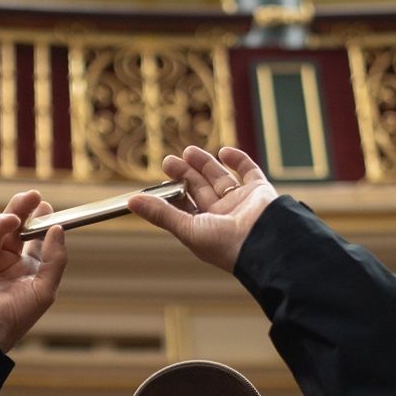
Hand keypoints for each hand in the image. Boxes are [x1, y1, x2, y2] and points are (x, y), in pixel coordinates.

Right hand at [0, 188, 67, 351]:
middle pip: (14, 225)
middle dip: (22, 208)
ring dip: (1, 220)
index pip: (33, 236)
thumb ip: (54, 259)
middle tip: (32, 196)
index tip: (46, 206)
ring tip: (12, 221)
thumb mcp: (44, 289)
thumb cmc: (14, 316)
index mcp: (24, 266)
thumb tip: (58, 228)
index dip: (40, 220)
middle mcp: (4, 259)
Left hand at [129, 145, 277, 272]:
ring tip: (189, 151)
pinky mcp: (259, 192)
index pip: (185, 207)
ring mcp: (242, 203)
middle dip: (185, 174)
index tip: (161, 179)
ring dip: (205, 164)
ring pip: (220, 178)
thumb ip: (161, 213)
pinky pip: (248, 172)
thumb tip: (130, 202)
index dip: (173, 193)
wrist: (265, 244)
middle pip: (200, 190)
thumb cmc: (225, 244)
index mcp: (206, 229)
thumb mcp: (187, 229)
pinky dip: (238, 160)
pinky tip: (224, 151)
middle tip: (169, 160)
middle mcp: (223, 216)